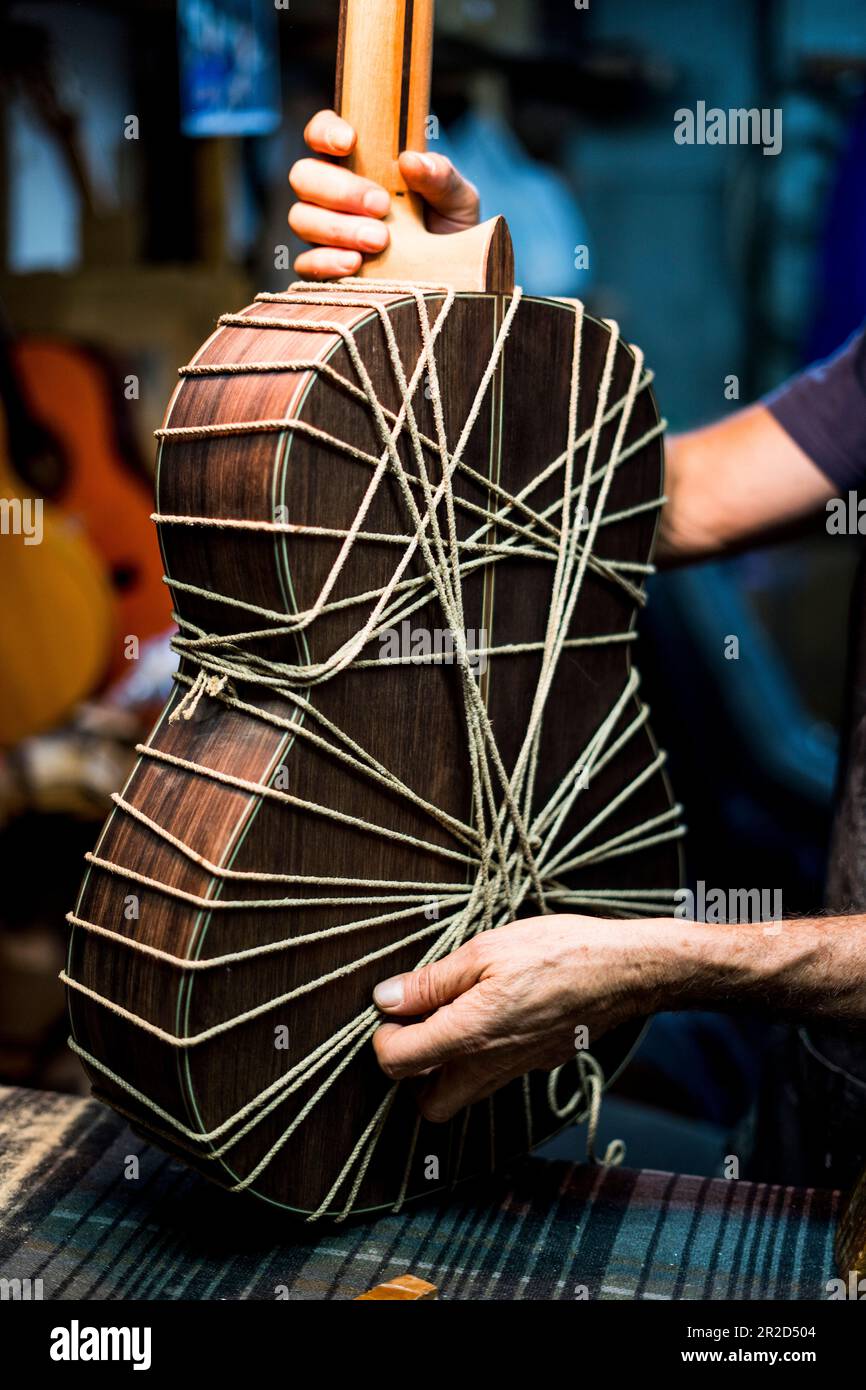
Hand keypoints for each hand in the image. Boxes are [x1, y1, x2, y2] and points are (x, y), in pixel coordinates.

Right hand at [289, 108, 480, 278]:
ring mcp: (324, 232)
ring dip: (337, 228)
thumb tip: (412, 160)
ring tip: (379, 241)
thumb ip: (441, 176)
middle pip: (303, 176)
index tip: (350, 141)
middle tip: (381, 206)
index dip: (325, 132)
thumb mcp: (457, 199)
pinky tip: (356, 265)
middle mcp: (332, 194)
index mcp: (358, 162)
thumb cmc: (450, 229)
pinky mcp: (324, 270)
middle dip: (339, 189)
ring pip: (301, 218)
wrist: (456, 282)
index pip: (321, 133)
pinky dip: (326, 263)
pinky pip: (305, 264)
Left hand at [372, 915, 672, 1121]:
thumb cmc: (558, 951)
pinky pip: (494, 1077)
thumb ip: (432, 981)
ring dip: (444, 1067)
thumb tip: (385, 999)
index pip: (397, 1064)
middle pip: (428, 1104)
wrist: (626, 971)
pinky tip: (488, 1014)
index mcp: (470, 1033)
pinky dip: (478, 1057)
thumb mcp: (485, 950)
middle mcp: (490, 1064)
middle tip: (416, 1025)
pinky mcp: (537, 1064)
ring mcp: (517, 1070)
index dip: (383, 1037)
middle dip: (411, 1072)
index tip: (393, 1008)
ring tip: (451, 1015)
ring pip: (463, 1094)